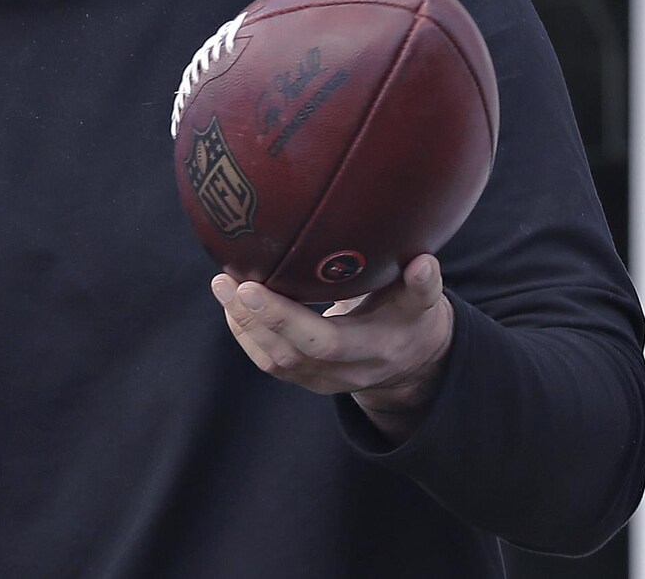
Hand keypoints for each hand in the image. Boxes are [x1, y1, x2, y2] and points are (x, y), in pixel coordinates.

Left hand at [211, 254, 453, 441]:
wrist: (412, 360)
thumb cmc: (412, 315)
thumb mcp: (423, 302)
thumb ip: (422, 285)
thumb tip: (423, 263)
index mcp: (376, 350)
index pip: (325, 342)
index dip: (285, 319)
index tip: (252, 286)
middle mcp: (348, 372)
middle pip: (290, 355)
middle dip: (252, 319)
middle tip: (225, 281)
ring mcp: (324, 381)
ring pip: (273, 362)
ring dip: (241, 324)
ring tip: (221, 285)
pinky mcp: (307, 379)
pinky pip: (269, 362)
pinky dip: (245, 333)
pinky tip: (231, 303)